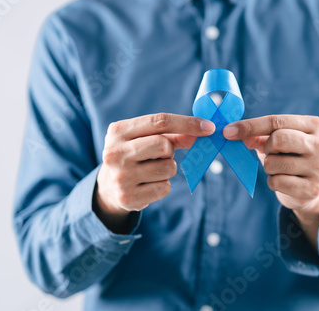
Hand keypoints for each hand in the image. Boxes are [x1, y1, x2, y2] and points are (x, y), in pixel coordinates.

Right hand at [95, 113, 214, 232]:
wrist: (109, 186)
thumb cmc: (136, 155)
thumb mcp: (147, 138)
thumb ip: (175, 134)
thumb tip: (203, 132)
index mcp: (118, 131)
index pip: (160, 121)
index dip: (188, 123)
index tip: (210, 127)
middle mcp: (114, 153)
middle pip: (163, 145)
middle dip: (170, 150)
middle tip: (162, 154)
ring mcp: (120, 176)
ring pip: (168, 168)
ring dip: (168, 168)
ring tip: (152, 170)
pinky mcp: (128, 197)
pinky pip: (164, 188)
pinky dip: (163, 185)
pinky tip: (148, 184)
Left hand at [223, 115, 318, 248]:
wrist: (311, 188)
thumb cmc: (291, 157)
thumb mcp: (278, 141)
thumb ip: (258, 135)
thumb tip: (234, 133)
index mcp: (316, 126)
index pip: (277, 121)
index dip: (250, 126)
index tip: (228, 131)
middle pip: (277, 139)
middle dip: (266, 148)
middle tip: (270, 153)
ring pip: (273, 163)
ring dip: (268, 167)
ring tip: (280, 168)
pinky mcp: (312, 189)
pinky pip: (276, 182)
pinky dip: (272, 182)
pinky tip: (283, 181)